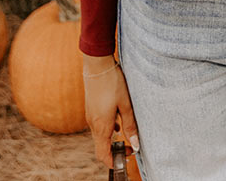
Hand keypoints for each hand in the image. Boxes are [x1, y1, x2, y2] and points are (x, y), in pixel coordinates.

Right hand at [82, 55, 140, 169]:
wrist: (97, 64)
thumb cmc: (113, 82)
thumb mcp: (125, 104)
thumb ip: (130, 125)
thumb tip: (136, 145)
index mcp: (101, 126)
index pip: (102, 154)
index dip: (113, 161)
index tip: (125, 159)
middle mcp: (93, 124)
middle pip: (100, 147)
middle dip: (114, 151)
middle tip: (129, 147)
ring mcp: (90, 116)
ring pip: (99, 136)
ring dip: (110, 140)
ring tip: (126, 134)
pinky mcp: (90, 108)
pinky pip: (97, 126)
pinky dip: (107, 129)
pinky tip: (117, 120)